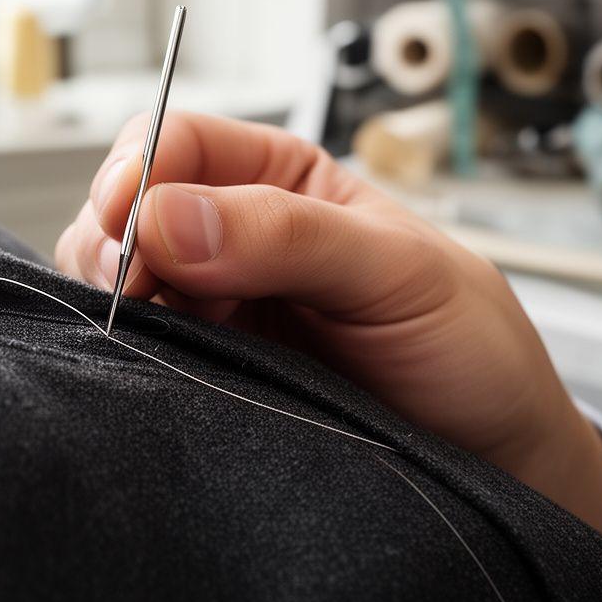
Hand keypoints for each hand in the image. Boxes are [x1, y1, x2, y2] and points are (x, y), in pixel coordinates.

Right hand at [56, 112, 601, 534]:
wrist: (490, 458)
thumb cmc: (468, 349)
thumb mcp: (399, 273)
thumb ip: (290, 235)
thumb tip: (169, 215)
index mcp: (283, 183)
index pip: (179, 143)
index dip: (139, 173)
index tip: (130, 222)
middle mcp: (234, 237)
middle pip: (127, 206)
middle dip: (112, 238)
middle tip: (132, 289)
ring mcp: (211, 307)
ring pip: (115, 276)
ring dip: (110, 296)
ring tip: (145, 330)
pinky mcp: (203, 375)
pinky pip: (136, 349)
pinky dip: (124, 351)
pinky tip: (148, 366)